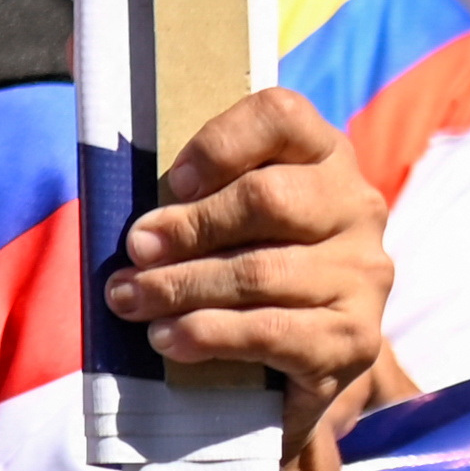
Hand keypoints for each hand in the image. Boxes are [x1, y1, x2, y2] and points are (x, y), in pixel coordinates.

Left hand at [101, 89, 393, 441]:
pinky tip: (170, 338)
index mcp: (323, 153)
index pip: (279, 115)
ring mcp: (362, 274)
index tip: (173, 181)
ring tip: (131, 299)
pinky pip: (270, 332)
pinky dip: (208, 334)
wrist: (306, 355)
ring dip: (181, 286)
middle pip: (267, 198)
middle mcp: (356, 206)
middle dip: (188, 227)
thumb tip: (107, 146)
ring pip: (259, 272)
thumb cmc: (248, 259)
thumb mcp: (223, 208)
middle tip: (135, 250)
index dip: (219, 143)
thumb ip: (185, 183)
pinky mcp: (354, 338)